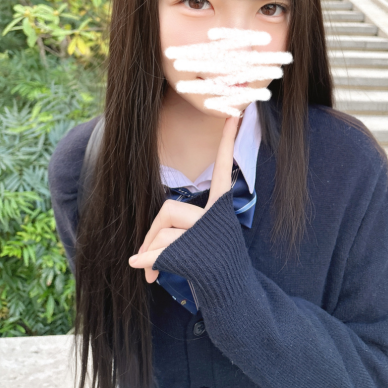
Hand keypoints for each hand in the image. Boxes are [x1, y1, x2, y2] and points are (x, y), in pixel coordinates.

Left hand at [128, 113, 241, 282]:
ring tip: (156, 272)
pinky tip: (147, 274)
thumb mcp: (195, 237)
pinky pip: (163, 249)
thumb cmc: (212, 260)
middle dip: (152, 234)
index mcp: (219, 205)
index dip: (227, 140)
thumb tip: (137, 253)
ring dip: (153, 252)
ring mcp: (208, 232)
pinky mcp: (198, 250)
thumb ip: (171, 231)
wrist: (230, 290)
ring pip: (164, 232)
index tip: (234, 113)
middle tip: (143, 255)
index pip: (223, 167)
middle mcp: (216, 214)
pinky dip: (150, 261)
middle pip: (169, 210)